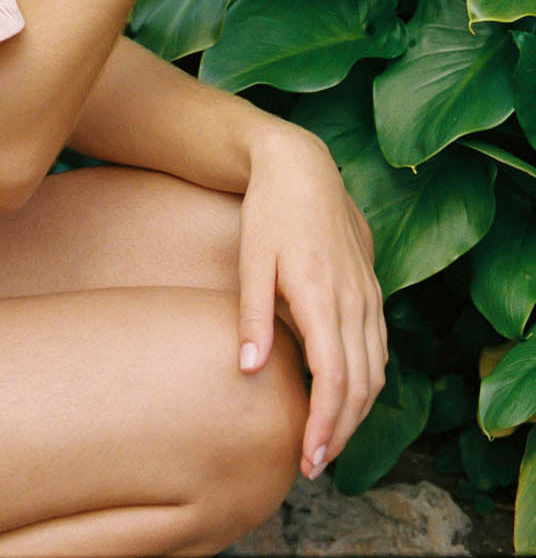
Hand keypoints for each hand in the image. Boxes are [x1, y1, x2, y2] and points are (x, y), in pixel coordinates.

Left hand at [236, 125, 386, 480]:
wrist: (302, 166)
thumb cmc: (269, 211)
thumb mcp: (251, 260)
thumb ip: (252, 317)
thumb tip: (249, 371)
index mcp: (322, 298)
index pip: (333, 381)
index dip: (325, 425)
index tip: (309, 458)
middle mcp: (354, 302)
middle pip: (360, 386)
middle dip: (341, 432)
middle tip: (314, 464)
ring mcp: (369, 295)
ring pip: (376, 371)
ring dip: (357, 412)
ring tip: (330, 440)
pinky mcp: (372, 289)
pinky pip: (379, 348)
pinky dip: (367, 381)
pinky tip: (347, 395)